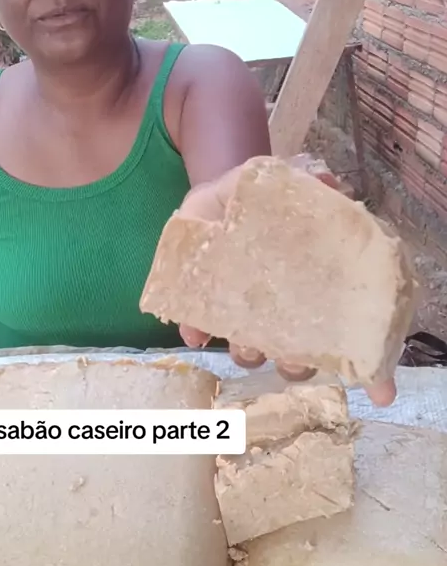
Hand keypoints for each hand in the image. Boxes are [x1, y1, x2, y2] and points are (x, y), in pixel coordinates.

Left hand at [178, 157, 395, 407]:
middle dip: (295, 364)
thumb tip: (329, 183)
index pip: (334, 337)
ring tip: (247, 341)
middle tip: (293, 354)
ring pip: (250, 352)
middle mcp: (277, 315)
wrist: (223, 194)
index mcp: (304, 295)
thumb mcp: (290, 187)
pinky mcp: (203, 304)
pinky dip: (196, 330)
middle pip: (293, 358)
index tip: (371, 382)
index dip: (358, 364)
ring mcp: (240, 314)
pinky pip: (198, 326)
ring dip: (250, 352)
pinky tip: (193, 332)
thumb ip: (310, 186)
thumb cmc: (265, 199)